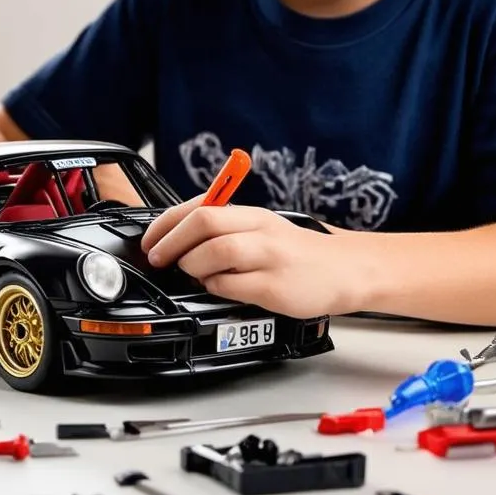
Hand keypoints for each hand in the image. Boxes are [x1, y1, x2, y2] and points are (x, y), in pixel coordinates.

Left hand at [141, 198, 356, 317]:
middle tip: (159, 258)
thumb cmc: (298, 253)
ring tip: (192, 273)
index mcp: (252, 214)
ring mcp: (269, 258)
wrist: (344, 270)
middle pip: (205, 222)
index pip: (201, 206)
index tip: (150, 239)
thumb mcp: (262, 229)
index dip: (167, 222)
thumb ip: (226, 230)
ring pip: (217, 252)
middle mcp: (260, 230)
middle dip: (172, 241)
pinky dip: (215, 287)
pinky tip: (217, 288)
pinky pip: (232, 286)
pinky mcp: (275, 287)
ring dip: (193, 265)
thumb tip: (177, 238)